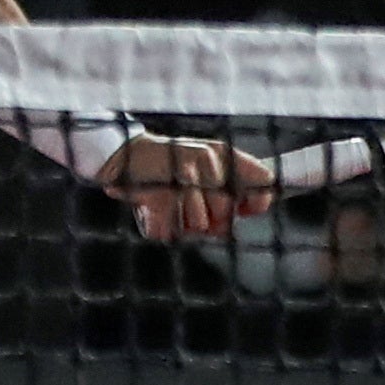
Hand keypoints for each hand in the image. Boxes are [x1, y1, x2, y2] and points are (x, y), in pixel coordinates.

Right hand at [97, 132, 276, 241]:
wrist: (123, 153)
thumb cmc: (166, 168)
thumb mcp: (202, 167)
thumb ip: (229, 186)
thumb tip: (256, 205)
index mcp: (219, 153)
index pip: (260, 178)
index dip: (258, 200)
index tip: (247, 210)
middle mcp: (205, 160)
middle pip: (225, 213)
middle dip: (208, 221)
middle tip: (187, 208)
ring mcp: (183, 176)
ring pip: (199, 225)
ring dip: (181, 224)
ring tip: (169, 207)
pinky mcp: (161, 193)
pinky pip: (170, 231)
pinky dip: (159, 227)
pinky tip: (153, 210)